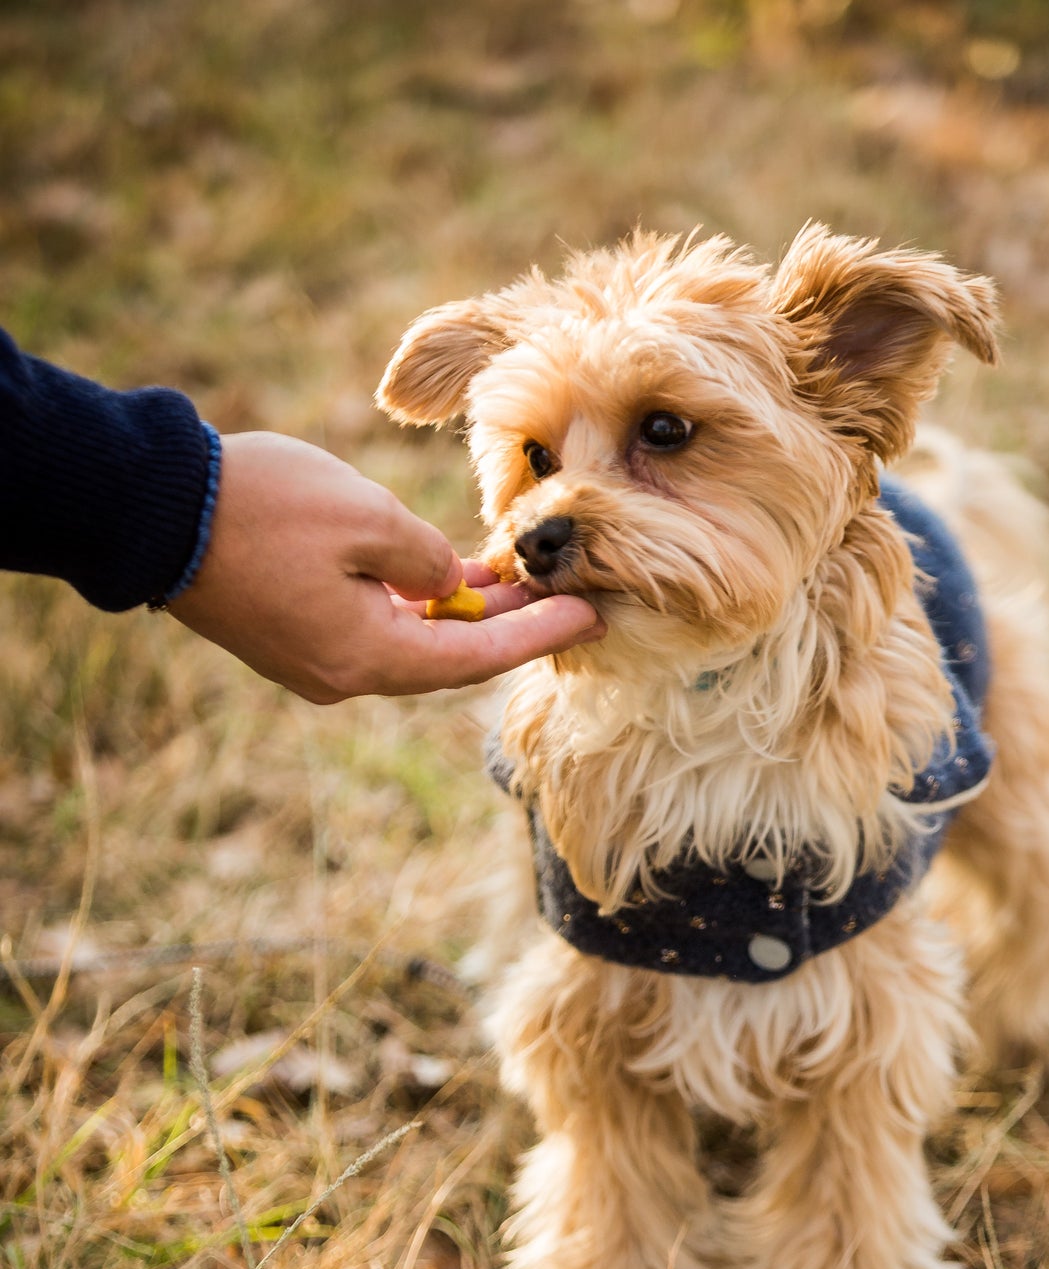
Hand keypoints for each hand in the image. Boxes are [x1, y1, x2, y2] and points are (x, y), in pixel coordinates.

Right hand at [167, 431, 600, 701]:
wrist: (148, 507)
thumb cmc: (260, 507)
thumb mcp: (366, 518)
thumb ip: (428, 557)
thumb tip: (450, 583)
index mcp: (369, 657)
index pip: (479, 660)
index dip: (541, 636)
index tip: (593, 616)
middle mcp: (344, 674)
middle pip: (449, 657)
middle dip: (511, 627)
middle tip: (571, 598)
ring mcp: (312, 658)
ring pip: (411, 639)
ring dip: (463, 611)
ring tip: (519, 578)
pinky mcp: (289, 632)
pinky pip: (373, 624)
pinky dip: (416, 603)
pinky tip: (448, 574)